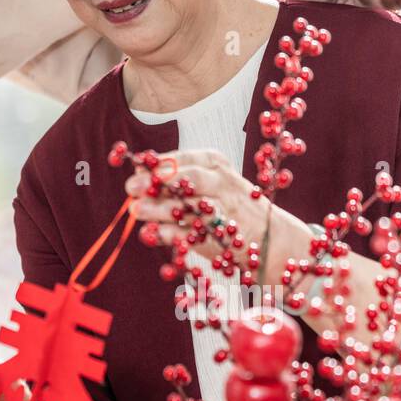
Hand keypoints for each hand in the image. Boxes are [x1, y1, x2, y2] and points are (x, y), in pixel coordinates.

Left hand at [128, 149, 283, 284]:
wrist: (269, 239)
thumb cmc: (225, 201)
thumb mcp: (205, 179)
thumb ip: (173, 175)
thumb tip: (137, 171)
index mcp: (216, 164)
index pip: (187, 160)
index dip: (160, 164)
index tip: (138, 167)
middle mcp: (223, 185)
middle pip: (188, 181)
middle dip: (157, 183)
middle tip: (131, 186)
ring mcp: (224, 213)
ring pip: (189, 208)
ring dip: (159, 210)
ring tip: (136, 210)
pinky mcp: (220, 241)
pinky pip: (192, 236)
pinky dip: (170, 235)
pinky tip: (152, 233)